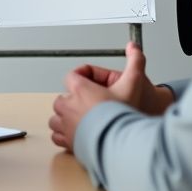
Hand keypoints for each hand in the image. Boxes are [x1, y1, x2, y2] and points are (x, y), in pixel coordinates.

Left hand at [49, 43, 172, 151]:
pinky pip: (56, 136)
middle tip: (89, 102)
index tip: (91, 81)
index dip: (81, 75)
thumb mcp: (133, 83)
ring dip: (65, 117)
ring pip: (56, 118)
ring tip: (79, 118)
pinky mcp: (68, 143)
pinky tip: (74, 134)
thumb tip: (133, 46)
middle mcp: (69, 107)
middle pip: (62, 98)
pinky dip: (62, 135)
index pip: (71, 76)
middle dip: (73, 99)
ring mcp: (66, 126)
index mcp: (80, 90)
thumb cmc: (123, 116)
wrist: (119, 144)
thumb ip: (135, 61)